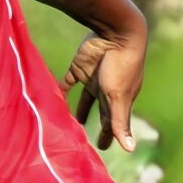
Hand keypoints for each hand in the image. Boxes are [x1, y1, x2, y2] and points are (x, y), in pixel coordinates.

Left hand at [62, 25, 146, 152]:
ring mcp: (94, 78)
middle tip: (92, 142)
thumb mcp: (119, 97)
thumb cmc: (122, 66)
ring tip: (73, 122)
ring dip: (80, 110)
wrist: (116, 32)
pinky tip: (52, 97)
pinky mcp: (79, 67)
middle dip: (99, 126)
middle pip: (102, 112)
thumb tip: (130, 150)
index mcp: (121, 98)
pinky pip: (68, 81)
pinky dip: (61, 89)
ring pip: (86, 98)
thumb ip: (120, 123)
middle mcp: (108, 90)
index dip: (110, 135)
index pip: (115, 122)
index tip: (104, 148)